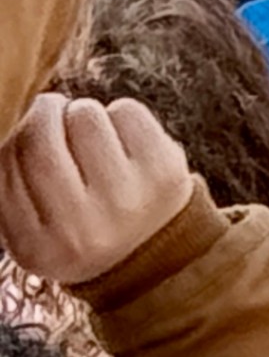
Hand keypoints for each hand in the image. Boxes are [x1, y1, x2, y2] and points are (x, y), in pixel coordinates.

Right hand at [0, 95, 192, 287]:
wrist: (155, 248)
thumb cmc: (84, 225)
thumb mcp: (35, 228)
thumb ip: (13, 186)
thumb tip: (12, 125)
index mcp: (35, 247)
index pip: (5, 169)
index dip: (13, 135)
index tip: (22, 125)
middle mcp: (79, 228)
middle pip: (40, 140)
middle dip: (43, 113)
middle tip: (50, 108)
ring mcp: (125, 200)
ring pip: (84, 117)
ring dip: (82, 112)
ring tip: (88, 131)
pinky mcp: (164, 172)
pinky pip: (127, 113)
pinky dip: (119, 114)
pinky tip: (121, 137)